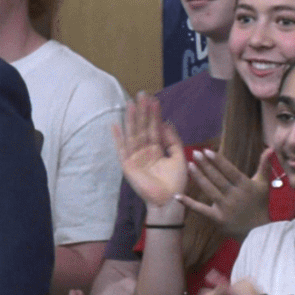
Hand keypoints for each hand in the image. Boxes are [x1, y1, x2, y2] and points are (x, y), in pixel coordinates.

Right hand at [114, 93, 187, 207]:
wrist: (169, 200)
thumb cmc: (176, 182)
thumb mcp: (179, 157)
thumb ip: (173, 140)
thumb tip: (166, 122)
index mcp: (156, 149)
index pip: (154, 127)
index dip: (154, 114)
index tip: (154, 99)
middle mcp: (144, 150)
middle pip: (142, 127)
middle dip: (142, 111)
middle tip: (141, 94)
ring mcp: (135, 157)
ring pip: (132, 134)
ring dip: (131, 119)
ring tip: (130, 104)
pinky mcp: (127, 165)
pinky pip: (121, 149)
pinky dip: (117, 138)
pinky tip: (115, 125)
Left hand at [177, 147, 271, 238]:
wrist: (258, 231)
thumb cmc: (259, 204)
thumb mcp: (263, 185)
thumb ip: (264, 166)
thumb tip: (269, 149)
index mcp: (245, 186)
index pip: (230, 171)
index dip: (218, 161)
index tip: (207, 151)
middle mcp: (235, 195)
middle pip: (217, 178)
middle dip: (206, 165)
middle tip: (195, 153)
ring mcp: (225, 207)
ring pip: (209, 189)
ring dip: (198, 177)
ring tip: (190, 165)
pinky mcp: (217, 218)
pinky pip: (201, 209)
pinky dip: (189, 203)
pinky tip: (177, 196)